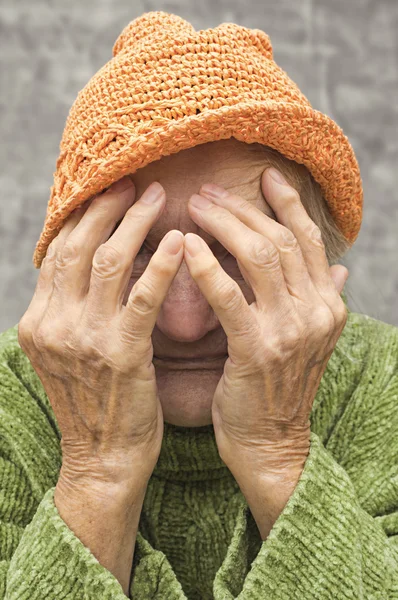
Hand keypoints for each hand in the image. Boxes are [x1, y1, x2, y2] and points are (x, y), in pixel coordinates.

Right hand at [18, 177, 183, 486]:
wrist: (103, 460)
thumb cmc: (97, 403)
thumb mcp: (74, 350)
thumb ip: (77, 308)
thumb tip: (100, 260)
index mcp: (39, 320)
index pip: (59, 252)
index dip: (85, 216)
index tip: (110, 190)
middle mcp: (53, 324)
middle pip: (78, 247)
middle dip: (107, 209)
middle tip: (134, 182)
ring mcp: (84, 339)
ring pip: (106, 263)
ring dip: (133, 225)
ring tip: (157, 198)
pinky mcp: (120, 355)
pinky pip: (140, 299)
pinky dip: (158, 266)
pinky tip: (179, 242)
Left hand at [183, 167, 348, 476]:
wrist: (271, 444)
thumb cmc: (277, 388)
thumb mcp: (307, 340)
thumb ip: (322, 299)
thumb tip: (340, 266)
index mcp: (329, 304)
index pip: (310, 239)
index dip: (287, 203)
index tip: (264, 175)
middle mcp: (317, 312)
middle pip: (281, 239)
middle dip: (242, 208)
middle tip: (206, 191)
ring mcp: (291, 331)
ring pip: (260, 256)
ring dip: (224, 225)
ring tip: (194, 207)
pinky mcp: (257, 350)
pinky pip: (231, 297)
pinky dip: (208, 267)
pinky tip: (187, 246)